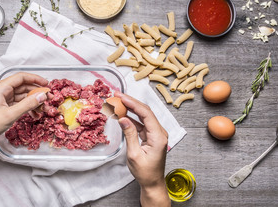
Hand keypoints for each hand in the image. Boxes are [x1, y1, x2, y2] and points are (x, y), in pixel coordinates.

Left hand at [0, 72, 48, 143]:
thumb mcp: (11, 114)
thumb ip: (28, 104)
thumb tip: (42, 95)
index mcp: (1, 87)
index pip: (21, 77)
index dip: (35, 79)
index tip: (47, 84)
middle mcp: (3, 90)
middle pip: (24, 87)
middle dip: (37, 93)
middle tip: (49, 99)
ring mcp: (4, 98)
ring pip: (23, 96)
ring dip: (34, 102)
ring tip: (44, 109)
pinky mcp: (5, 106)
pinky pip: (20, 104)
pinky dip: (28, 108)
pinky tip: (35, 114)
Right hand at [115, 92, 169, 206]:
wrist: (152, 183)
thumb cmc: (145, 172)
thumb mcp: (134, 154)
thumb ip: (130, 135)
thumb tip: (123, 119)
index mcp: (158, 136)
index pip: (146, 114)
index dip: (133, 103)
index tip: (121, 97)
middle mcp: (160, 133)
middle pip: (145, 111)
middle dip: (131, 102)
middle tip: (117, 95)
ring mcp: (156, 134)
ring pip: (143, 116)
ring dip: (131, 108)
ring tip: (118, 102)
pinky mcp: (152, 136)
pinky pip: (142, 123)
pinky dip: (132, 117)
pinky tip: (123, 113)